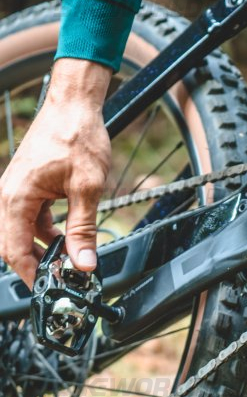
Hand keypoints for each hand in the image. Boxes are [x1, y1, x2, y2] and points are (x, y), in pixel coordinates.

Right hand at [0, 58, 111, 286]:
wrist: (74, 106)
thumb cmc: (78, 137)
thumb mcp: (88, 188)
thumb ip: (84, 228)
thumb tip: (83, 262)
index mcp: (16, 197)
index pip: (14, 250)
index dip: (31, 275)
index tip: (48, 290)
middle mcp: (8, 195)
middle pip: (13, 244)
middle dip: (35, 265)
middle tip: (61, 279)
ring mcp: (16, 190)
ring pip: (22, 232)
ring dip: (42, 248)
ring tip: (68, 261)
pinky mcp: (27, 186)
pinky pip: (30, 218)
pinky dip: (45, 231)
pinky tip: (67, 237)